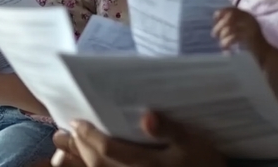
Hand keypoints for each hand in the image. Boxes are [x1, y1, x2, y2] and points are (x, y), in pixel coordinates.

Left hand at [50, 112, 225, 166]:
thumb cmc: (203, 162)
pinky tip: (93, 159)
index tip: (77, 121)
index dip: (89, 136)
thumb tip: (147, 116)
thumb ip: (170, 129)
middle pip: (98, 163)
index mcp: (147, 164)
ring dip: (84, 158)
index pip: (108, 150)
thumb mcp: (193, 142)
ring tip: (77, 142)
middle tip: (73, 129)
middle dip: (82, 145)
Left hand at [212, 7, 269, 63]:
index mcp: (247, 15)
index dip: (221, 13)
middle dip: (219, 26)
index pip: (232, 9)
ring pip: (230, 28)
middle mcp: (250, 19)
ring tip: (221, 43)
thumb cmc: (251, 42)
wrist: (266, 54)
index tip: (214, 19)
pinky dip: (228, 42)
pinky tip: (226, 48)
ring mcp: (251, 27)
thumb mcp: (242, 29)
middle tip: (214, 34)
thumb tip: (216, 22)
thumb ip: (232, 24)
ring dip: (223, 36)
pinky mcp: (251, 37)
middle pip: (229, 18)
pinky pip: (234, 37)